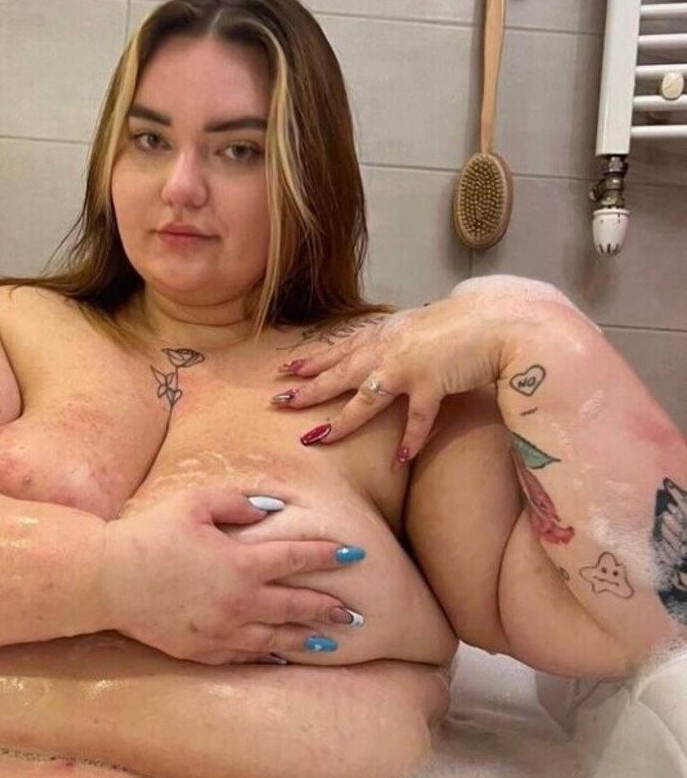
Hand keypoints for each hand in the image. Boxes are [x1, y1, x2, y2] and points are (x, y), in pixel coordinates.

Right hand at [100, 489, 364, 664]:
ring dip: (307, 639)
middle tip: (357, 613)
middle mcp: (239, 602)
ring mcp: (222, 631)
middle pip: (296, 606)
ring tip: (332, 642)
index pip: (296, 558)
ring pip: (276, 638)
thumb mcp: (194, 504)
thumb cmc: (149, 535)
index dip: (327, 555)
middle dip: (329, 608)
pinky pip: (245, 656)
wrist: (107, 580)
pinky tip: (281, 655)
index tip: (355, 554)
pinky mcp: (202, 650)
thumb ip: (238, 503)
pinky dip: (268, 655)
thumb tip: (273, 509)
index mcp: (240, 563)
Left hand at [271, 283, 529, 459]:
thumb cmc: (465, 320)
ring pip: (364, 399)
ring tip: (315, 438)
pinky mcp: (432, 384)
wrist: (498, 318)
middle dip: (308, 388)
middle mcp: (390, 349)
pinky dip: (410, 439)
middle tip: (280, 401)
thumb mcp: (421, 325)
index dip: (313, 358)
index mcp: (387, 333)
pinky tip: (400, 459)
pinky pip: (416, 419)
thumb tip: (387, 346)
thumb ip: (401, 338)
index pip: (341, 346)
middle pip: (340, 372)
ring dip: (339, 420)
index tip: (286, 368)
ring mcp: (408, 367)